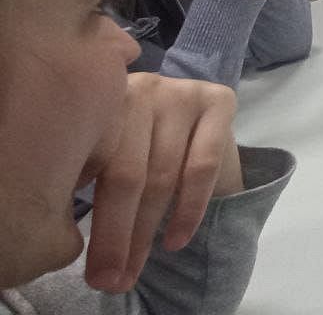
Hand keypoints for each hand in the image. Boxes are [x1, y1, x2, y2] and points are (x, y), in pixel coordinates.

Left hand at [83, 72, 240, 292]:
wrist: (199, 128)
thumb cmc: (143, 150)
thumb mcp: (109, 159)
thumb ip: (89, 178)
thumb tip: (58, 232)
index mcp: (101, 101)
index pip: (92, 165)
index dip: (89, 220)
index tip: (88, 266)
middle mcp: (139, 88)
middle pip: (127, 173)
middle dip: (117, 234)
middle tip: (110, 280)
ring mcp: (181, 92)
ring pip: (163, 174)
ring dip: (148, 231)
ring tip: (135, 270)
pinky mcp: (219, 100)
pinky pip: (203, 165)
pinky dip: (189, 209)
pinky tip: (176, 240)